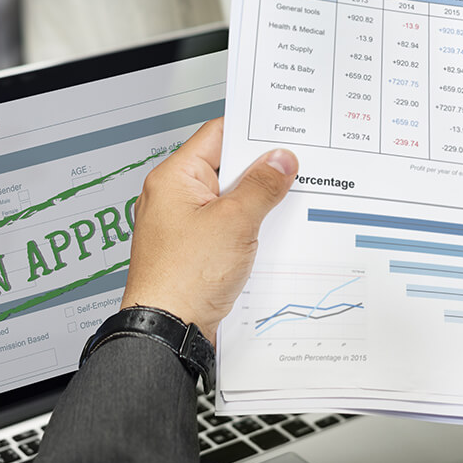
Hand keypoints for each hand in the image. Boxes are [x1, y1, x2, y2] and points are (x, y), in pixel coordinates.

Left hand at [122, 118, 297, 344]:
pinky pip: (225, 227)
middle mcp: (173, 197)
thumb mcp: (235, 223)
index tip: (284, 132)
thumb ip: (261, 186)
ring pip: (227, 200)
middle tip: (295, 169)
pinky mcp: (193, 250)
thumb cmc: (183, 280)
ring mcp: (182, 225)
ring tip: (287, 202)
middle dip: (260, 170)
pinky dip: (247, 227)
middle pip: (224, 168)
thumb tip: (280, 160)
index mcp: (174, 178)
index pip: (217, 135)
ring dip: (256, 202)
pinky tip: (270, 234)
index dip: (252, 130)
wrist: (167, 331)